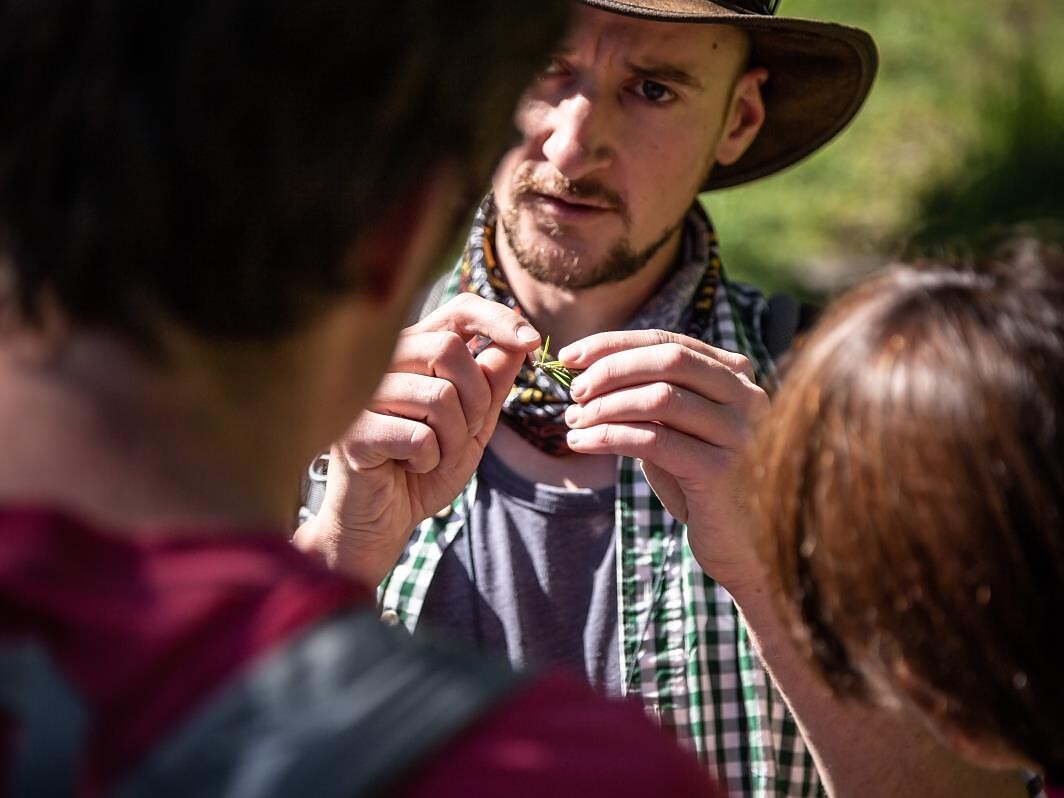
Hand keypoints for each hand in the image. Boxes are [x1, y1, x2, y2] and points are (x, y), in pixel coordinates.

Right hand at [294, 293, 539, 583]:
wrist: (385, 518)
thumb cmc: (425, 467)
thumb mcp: (474, 422)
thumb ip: (492, 382)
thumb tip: (520, 340)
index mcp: (414, 350)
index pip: (459, 309)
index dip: (498, 319)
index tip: (533, 342)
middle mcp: (383, 362)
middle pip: (448, 351)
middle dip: (475, 400)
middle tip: (464, 433)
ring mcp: (362, 394)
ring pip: (437, 397)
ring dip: (452, 438)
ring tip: (432, 455)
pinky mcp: (353, 430)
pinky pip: (418, 436)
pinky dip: (428, 460)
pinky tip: (409, 467)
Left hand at [558, 330, 768, 588]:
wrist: (735, 543)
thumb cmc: (698, 480)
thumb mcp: (675, 429)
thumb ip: (649, 395)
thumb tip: (584, 371)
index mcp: (736, 376)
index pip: (668, 342)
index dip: (613, 345)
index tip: (569, 356)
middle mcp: (747, 396)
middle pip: (669, 361)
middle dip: (611, 370)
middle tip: (574, 391)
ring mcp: (740, 433)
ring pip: (660, 399)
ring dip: (606, 407)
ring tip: (574, 421)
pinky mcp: (723, 471)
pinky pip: (655, 442)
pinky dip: (610, 437)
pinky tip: (583, 443)